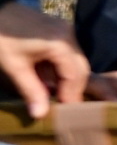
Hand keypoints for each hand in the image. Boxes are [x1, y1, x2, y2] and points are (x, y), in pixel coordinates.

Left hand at [0, 0, 88, 116]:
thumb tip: (40, 115)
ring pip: (76, 61)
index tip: (65, 112)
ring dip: (68, 78)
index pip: (75, 75)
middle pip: (81, 68)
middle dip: (73, 88)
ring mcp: (67, 30)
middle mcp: (70, 35)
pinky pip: (69, 53)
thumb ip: (30, 90)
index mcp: (61, 44)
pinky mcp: (61, 29)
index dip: (72, 95)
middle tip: (63, 105)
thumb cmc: (2, 37)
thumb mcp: (14, 66)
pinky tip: (50, 76)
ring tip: (55, 93)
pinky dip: (63, 67)